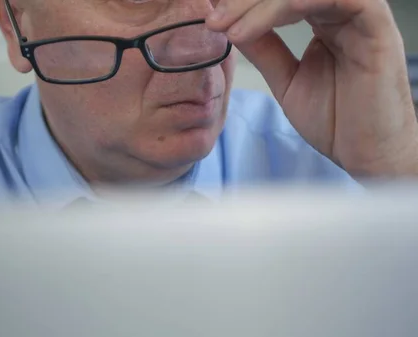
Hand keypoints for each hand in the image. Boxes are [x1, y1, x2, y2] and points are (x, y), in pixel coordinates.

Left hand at [206, 0, 417, 177]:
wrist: (367, 156)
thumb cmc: (337, 122)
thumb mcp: (287, 81)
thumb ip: (266, 50)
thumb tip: (232, 26)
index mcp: (325, 21)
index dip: (245, 4)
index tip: (213, 21)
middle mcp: (342, 13)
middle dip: (247, 1)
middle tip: (216, 20)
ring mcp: (361, 17)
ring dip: (264, 3)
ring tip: (233, 29)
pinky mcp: (377, 27)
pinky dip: (298, 2)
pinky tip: (266, 20)